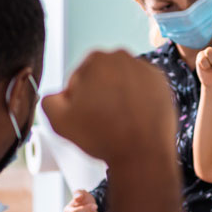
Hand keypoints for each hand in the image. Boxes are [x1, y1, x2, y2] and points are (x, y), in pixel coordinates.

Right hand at [42, 49, 175, 163]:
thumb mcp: (59, 122)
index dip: (77, 99)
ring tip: (118, 122)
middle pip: (102, 77)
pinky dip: (138, 100)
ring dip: (118, 97)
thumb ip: (48, 101)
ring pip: (122, 82)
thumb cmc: (103, 137)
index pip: (78, 78)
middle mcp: (122, 57)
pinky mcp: (162, 83)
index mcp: (96, 59)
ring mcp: (145, 69)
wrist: (142, 154)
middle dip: (98, 94)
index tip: (84, 115)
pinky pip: (142, 89)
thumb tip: (56, 97)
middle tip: (100, 120)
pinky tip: (134, 118)